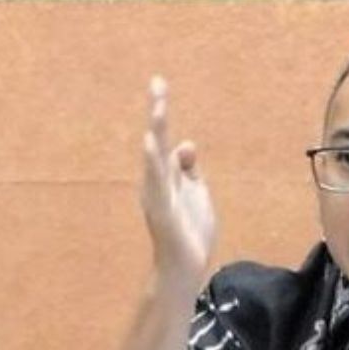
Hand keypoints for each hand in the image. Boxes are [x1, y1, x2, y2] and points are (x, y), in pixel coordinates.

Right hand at [140, 75, 216, 289]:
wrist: (186, 267)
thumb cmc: (190, 232)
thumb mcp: (196, 193)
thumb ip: (190, 169)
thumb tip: (185, 142)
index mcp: (168, 175)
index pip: (164, 137)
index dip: (162, 112)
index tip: (160, 83)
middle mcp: (158, 181)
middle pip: (158, 140)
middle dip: (158, 111)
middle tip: (158, 82)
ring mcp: (158, 195)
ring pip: (155, 157)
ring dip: (157, 130)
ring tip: (159, 106)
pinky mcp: (162, 210)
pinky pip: (157, 183)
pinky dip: (154, 163)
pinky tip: (152, 144)